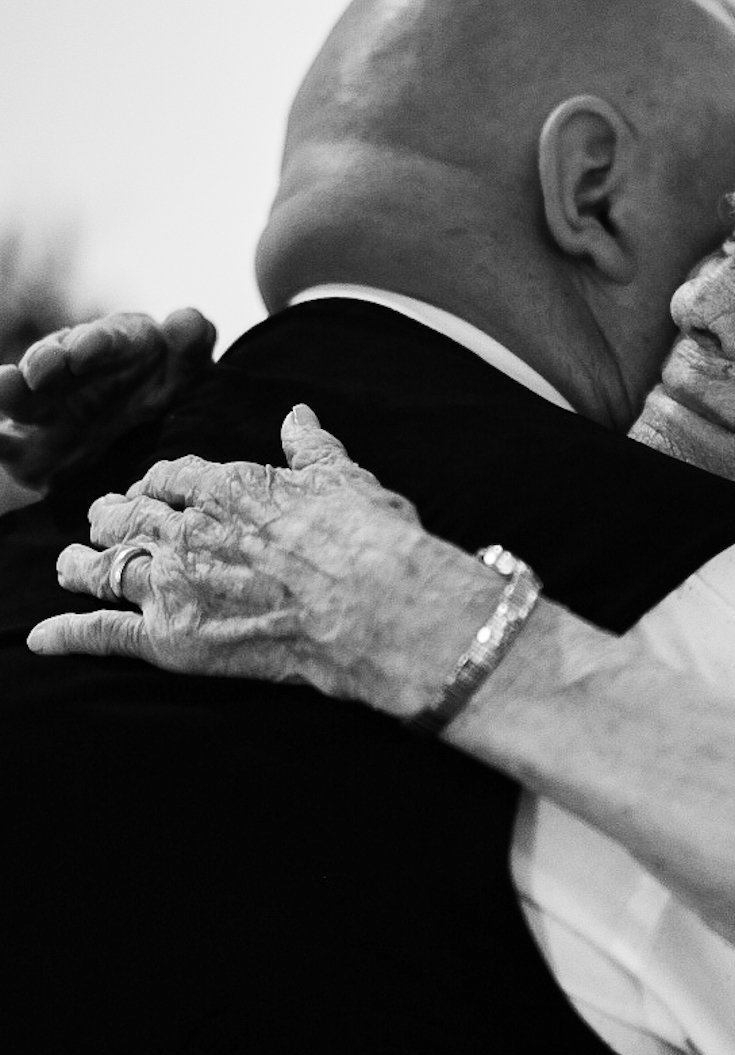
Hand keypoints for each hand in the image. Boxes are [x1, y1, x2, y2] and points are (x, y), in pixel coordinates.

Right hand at [0, 309, 216, 494]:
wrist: (146, 455)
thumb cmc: (165, 398)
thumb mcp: (187, 375)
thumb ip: (191, 347)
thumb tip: (185, 320)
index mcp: (109, 346)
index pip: (104, 340)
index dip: (95, 344)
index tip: (88, 352)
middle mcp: (68, 373)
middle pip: (52, 362)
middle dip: (47, 361)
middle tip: (45, 368)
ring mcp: (43, 410)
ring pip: (21, 397)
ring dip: (10, 390)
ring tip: (6, 384)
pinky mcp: (25, 448)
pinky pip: (3, 442)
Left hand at [27, 407, 488, 714]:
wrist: (374, 605)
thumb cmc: (370, 541)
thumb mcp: (344, 478)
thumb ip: (312, 447)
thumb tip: (298, 414)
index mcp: (228, 485)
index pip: (174, 476)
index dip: (159, 484)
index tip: (155, 489)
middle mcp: (189, 528)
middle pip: (128, 514)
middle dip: (110, 516)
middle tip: (102, 521)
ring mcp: (172, 581)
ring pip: (104, 565)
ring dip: (79, 565)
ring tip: (67, 565)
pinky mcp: (169, 637)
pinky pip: (102, 632)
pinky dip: (67, 635)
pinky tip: (40, 639)